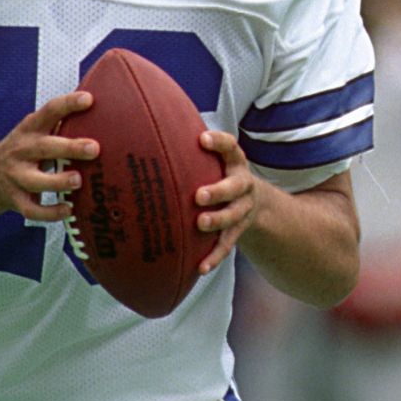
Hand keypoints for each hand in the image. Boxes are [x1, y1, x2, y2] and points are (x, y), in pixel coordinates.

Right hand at [0, 90, 98, 222]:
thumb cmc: (25, 149)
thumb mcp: (36, 131)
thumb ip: (60, 123)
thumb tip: (103, 111)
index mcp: (30, 129)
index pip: (49, 111)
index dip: (68, 104)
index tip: (88, 99)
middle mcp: (22, 150)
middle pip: (44, 147)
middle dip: (69, 148)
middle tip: (94, 148)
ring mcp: (17, 176)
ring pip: (36, 181)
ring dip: (57, 181)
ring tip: (78, 180)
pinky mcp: (16, 200)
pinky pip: (33, 210)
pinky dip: (50, 213)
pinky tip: (69, 210)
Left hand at [194, 129, 257, 274]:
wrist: (255, 202)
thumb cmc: (218, 174)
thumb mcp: (214, 160)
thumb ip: (190, 149)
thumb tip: (144, 133)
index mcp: (234, 162)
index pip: (230, 147)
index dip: (218, 142)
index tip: (202, 139)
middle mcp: (242, 184)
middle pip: (234, 186)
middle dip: (217, 191)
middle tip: (198, 195)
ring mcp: (242, 209)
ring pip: (233, 216)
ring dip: (217, 220)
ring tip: (200, 223)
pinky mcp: (238, 231)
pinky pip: (227, 245)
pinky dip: (214, 256)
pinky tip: (200, 267)